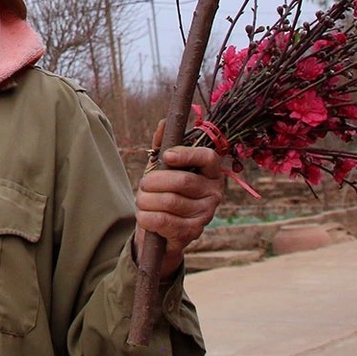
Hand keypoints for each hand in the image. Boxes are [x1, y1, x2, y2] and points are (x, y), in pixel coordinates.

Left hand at [135, 146, 226, 279]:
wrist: (164, 230)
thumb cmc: (165, 191)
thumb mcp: (163, 168)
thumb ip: (163, 145)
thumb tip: (164, 123)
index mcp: (211, 172)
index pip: (208, 158)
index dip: (187, 154)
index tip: (167, 155)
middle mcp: (215, 193)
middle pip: (183, 181)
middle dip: (155, 181)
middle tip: (143, 184)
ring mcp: (206, 214)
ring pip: (170, 201)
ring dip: (147, 200)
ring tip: (141, 200)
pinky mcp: (192, 232)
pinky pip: (163, 221)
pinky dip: (146, 216)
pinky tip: (143, 214)